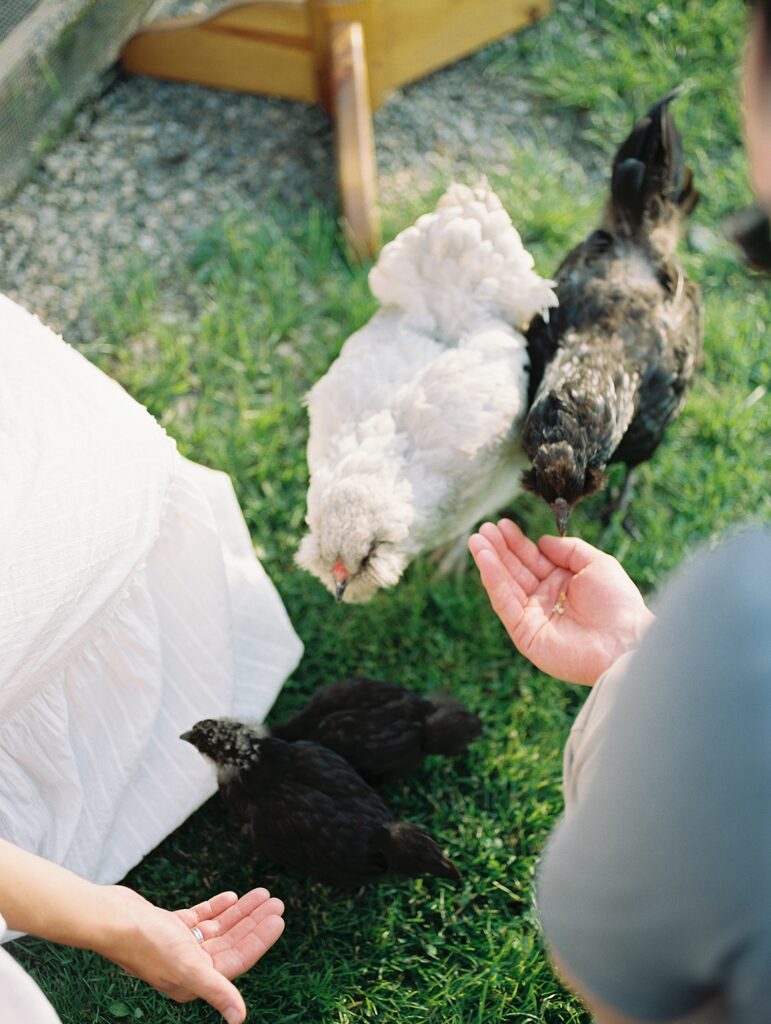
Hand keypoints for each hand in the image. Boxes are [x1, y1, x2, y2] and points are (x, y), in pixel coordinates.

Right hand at [97, 885, 284, 1023]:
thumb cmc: (147, 945)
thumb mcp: (188, 968)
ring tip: (262, 894)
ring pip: (220, 928)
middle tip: (276, 901)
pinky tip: (232, 897)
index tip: (278, 919)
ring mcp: (179, 945)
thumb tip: (240, 1019)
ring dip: (241, 912)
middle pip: (232, 942)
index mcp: (195, 980)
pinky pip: (201, 917)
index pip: (237, 960)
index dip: (260, 940)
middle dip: (255, 922)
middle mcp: (189, 965)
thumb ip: (216, 991)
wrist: (111, 920)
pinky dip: (217, 908)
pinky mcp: (170, 926)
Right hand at [469, 519, 653, 684]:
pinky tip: (485, 560)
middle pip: (516, 570)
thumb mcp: (597, 563)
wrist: (624, 642)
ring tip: (476, 540)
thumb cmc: (617, 604)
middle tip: (484, 528)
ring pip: (506, 585)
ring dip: (490, 561)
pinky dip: (493, 581)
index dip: (517, 543)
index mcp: (563, 583)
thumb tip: (542, 540)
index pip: (533, 559)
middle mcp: (545, 599)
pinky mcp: (524, 633)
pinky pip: (505, 603)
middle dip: (499, 549)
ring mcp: (533, 616)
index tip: (502, 524)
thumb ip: (569, 549)